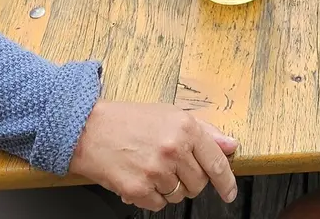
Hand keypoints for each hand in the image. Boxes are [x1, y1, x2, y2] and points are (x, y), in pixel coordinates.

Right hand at [67, 99, 237, 210]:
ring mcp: (156, 171)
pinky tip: (141, 178)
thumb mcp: (170, 114)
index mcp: (185, 128)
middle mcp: (173, 149)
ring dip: (169, 188)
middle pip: (198, 183)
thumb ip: (205, 131)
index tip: (229, 192)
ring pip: (179, 195)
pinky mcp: (138, 189)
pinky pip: (158, 205)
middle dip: (190, 180)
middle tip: (172, 167)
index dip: (226, 181)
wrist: (89, 130)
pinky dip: (152, 197)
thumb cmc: (129, 120)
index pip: (216, 162)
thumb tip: (230, 145)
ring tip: (152, 169)